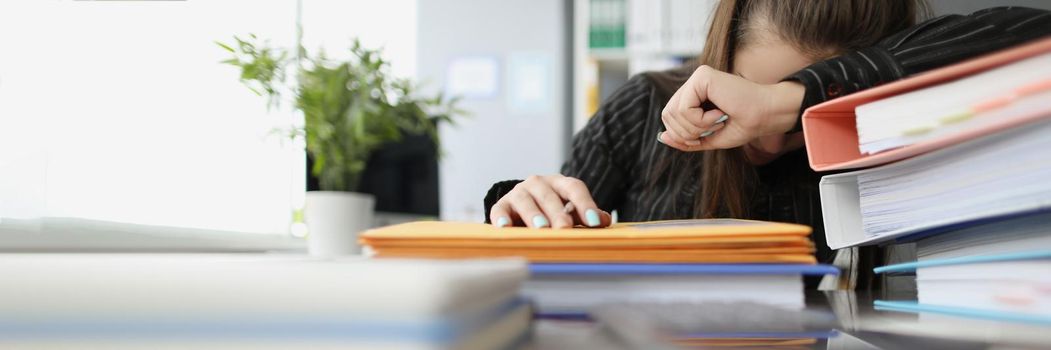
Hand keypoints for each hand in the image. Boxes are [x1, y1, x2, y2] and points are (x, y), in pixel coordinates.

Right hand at [489, 175, 612, 228]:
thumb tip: (605, 220)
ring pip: (525, 200)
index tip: (595, 222)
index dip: (585, 204)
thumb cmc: (552, 211)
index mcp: (560, 184)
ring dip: (533, 214)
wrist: (521, 208)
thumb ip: (585, 215)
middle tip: (565, 228)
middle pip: (549, 196)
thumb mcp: (570, 211)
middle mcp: (538, 184)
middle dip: (558, 213)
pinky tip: (506, 226)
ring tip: (541, 228)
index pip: (574, 188)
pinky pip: (500, 210)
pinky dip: (502, 218)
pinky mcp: (502, 205)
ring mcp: (519, 193)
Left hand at [658, 65, 804, 152]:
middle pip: (667, 115)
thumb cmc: (743, 125)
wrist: (766, 116)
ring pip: (673, 112)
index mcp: (694, 94)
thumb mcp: (708, 138)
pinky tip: (720, 112)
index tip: (705, 135)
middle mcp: (693, 83)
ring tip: (718, 120)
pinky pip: (684, 108)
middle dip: (687, 132)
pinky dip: (701, 120)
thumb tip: (662, 137)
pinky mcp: (702, 76)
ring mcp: (697, 77)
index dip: (682, 134)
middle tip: (713, 128)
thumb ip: (686, 138)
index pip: (669, 117)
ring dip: (696, 126)